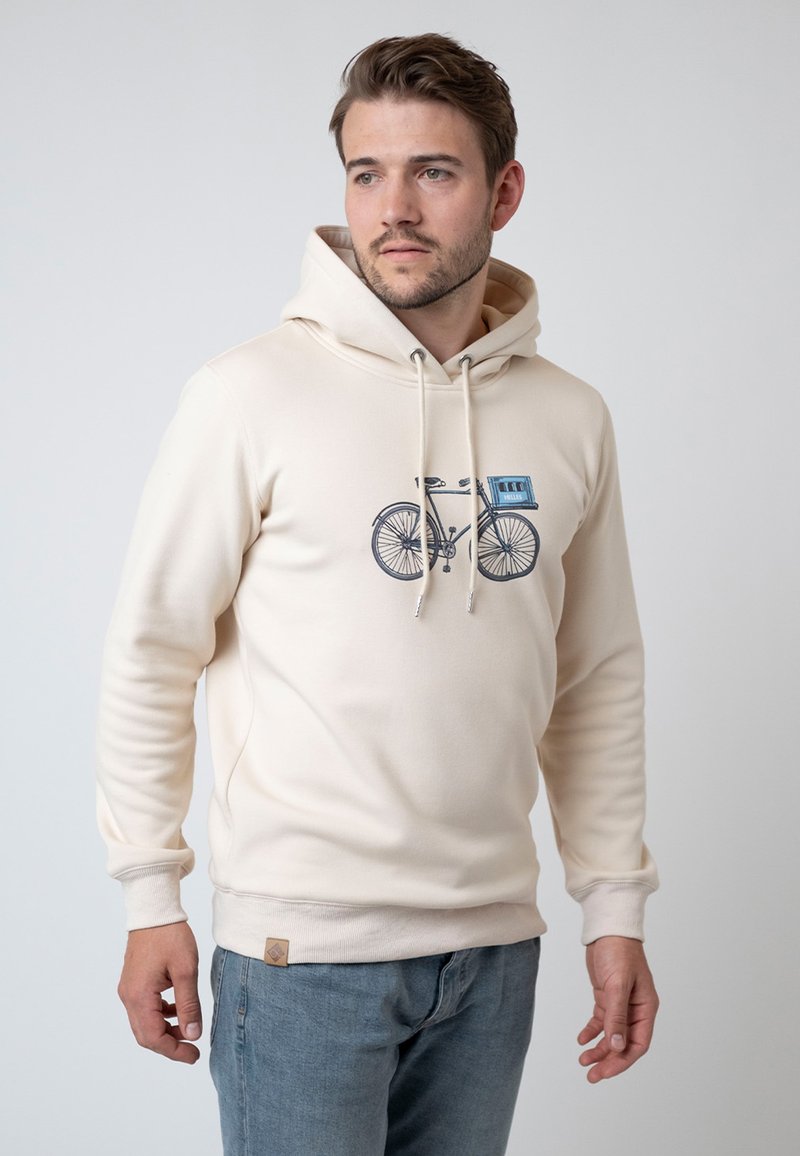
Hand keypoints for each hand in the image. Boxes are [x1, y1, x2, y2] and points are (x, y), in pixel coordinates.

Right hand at [117, 921, 202, 1063]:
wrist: (154, 910)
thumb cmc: (170, 936)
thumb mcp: (185, 971)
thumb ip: (189, 1005)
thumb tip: (192, 1035)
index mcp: (139, 996)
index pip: (153, 1038)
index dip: (174, 1051)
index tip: (194, 1055)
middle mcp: (128, 996)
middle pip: (145, 1035)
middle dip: (169, 1045)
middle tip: (193, 1050)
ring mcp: (129, 989)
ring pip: (145, 1023)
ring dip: (165, 1031)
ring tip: (189, 1030)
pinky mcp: (133, 982)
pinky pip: (145, 1009)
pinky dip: (161, 1015)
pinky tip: (178, 1009)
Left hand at [578, 935, 657, 1082]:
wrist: (608, 928)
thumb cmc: (619, 951)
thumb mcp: (618, 984)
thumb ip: (617, 1016)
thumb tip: (617, 1045)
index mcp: (646, 1008)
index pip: (638, 1044)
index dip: (622, 1061)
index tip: (605, 1072)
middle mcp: (636, 1009)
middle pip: (624, 1043)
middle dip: (608, 1060)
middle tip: (591, 1075)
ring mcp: (621, 1004)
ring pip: (611, 1035)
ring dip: (598, 1049)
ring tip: (583, 1061)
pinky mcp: (607, 997)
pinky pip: (601, 1021)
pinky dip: (592, 1032)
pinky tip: (582, 1040)